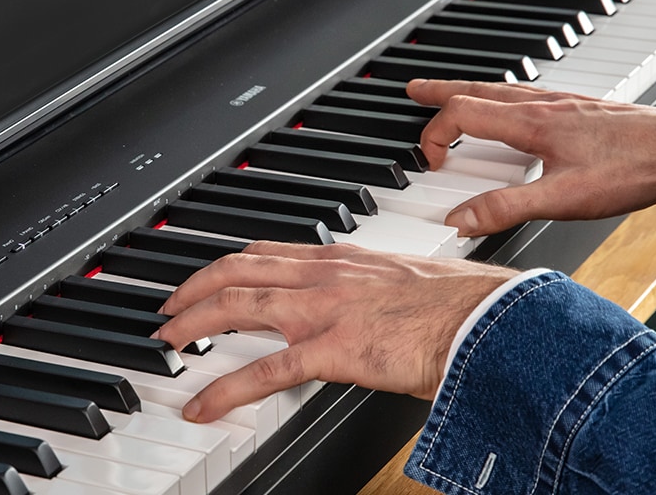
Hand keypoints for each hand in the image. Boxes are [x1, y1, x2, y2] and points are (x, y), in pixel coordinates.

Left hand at [155, 241, 517, 422]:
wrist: (487, 320)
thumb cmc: (456, 303)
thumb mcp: (400, 280)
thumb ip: (366, 286)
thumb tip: (353, 301)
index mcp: (340, 259)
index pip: (265, 252)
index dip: (225, 263)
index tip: (206, 276)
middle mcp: (323, 276)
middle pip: (238, 271)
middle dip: (195, 288)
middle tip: (169, 308)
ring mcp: (324, 310)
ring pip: (238, 306)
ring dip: (194, 323)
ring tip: (167, 342)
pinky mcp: (333, 349)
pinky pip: (264, 371)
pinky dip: (224, 388)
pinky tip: (202, 403)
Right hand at [407, 79, 655, 236]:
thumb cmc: (630, 169)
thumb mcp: (563, 198)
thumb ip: (506, 209)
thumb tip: (460, 219)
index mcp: (528, 122)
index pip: (460, 113)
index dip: (435, 136)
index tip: (432, 163)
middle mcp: (540, 105)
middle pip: (474, 89)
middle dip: (438, 91)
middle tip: (415, 90)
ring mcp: (558, 103)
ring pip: (498, 89)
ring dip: (465, 91)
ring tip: (449, 94)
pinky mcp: (575, 109)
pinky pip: (522, 95)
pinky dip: (496, 97)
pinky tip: (506, 110)